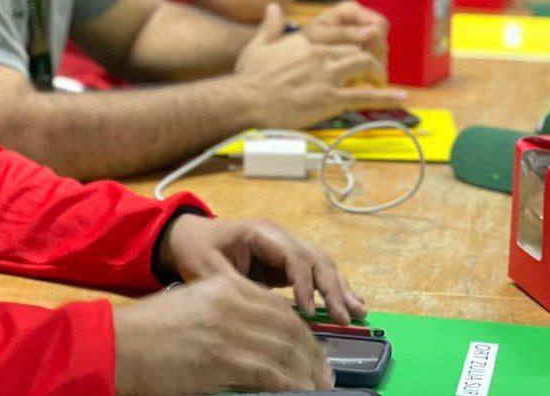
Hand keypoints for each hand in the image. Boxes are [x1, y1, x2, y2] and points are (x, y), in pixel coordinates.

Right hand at [113, 273, 332, 393]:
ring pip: (285, 349)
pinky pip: (271, 372)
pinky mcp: (224, 359)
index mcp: (224, 285)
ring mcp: (229, 330)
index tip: (312, 348)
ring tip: (319, 386)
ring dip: (308, 371)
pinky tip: (302, 392)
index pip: (276, 306)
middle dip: (311, 352)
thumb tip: (255, 338)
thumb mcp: (192, 307)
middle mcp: (232, 302)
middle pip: (287, 326)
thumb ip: (225, 314)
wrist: (119, 344)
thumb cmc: (149, 332)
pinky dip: (292, 384)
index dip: (301, 329)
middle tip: (324, 372)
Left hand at [159, 214, 366, 323]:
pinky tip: (349, 304)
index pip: (294, 257)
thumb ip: (237, 287)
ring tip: (359, 312)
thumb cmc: (197, 250)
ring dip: (341, 289)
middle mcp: (280, 236)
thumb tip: (264, 312)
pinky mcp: (287, 262)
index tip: (310, 312)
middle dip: (333, 288)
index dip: (305, 284)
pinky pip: (315, 274)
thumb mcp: (209, 269)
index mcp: (262, 232)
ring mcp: (286, 247)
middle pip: (316, 259)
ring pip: (322, 265)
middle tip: (347, 317)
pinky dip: (332, 289)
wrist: (190, 238)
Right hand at [235, 4, 404, 128]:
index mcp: (307, 43)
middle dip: (370, 58)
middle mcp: (321, 55)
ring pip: (366, 65)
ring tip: (383, 81)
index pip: (341, 35)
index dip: (356, 40)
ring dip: (378, 72)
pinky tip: (400, 97)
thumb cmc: (249, 78)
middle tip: (375, 70)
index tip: (365, 44)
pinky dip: (386, 96)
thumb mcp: (258, 46)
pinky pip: (364, 96)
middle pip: (358, 49)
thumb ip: (270, 26)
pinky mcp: (330, 99)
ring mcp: (327, 76)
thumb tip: (272, 7)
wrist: (245, 101)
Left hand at [302, 0, 388, 73]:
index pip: (379, 24)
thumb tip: (372, 31)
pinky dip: (369, 70)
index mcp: (351, 10)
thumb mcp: (320, 37)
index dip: (376, 42)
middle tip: (360, 71)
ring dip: (373, 65)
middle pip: (382, 39)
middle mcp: (360, 20)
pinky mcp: (363, 49)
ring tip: (356, 76)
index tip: (363, 56)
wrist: (294, 55)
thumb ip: (344, 34)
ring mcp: (363, 35)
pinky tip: (358, 78)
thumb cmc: (303, 43)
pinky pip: (375, 60)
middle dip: (374, 56)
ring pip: (381, 52)